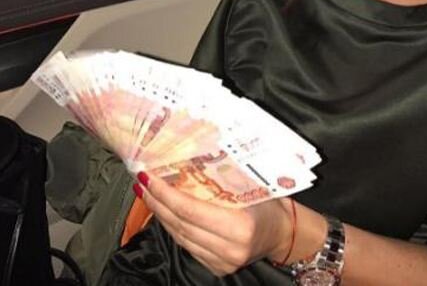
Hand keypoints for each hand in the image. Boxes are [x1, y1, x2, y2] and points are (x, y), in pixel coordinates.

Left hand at [135, 172, 293, 276]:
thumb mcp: (251, 185)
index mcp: (240, 226)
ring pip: (180, 236)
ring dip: (161, 214)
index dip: (166, 194)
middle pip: (181, 224)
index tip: (150, 177)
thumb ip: (223, 178)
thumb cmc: (270, 202)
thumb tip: (189, 158)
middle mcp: (230, 248)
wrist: (284, 232)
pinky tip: (165, 212)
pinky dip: (174, 227)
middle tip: (142, 182)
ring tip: (148, 193)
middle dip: (157, 201)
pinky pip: (187, 245)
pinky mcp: (217, 268)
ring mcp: (223, 261)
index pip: (191, 210)